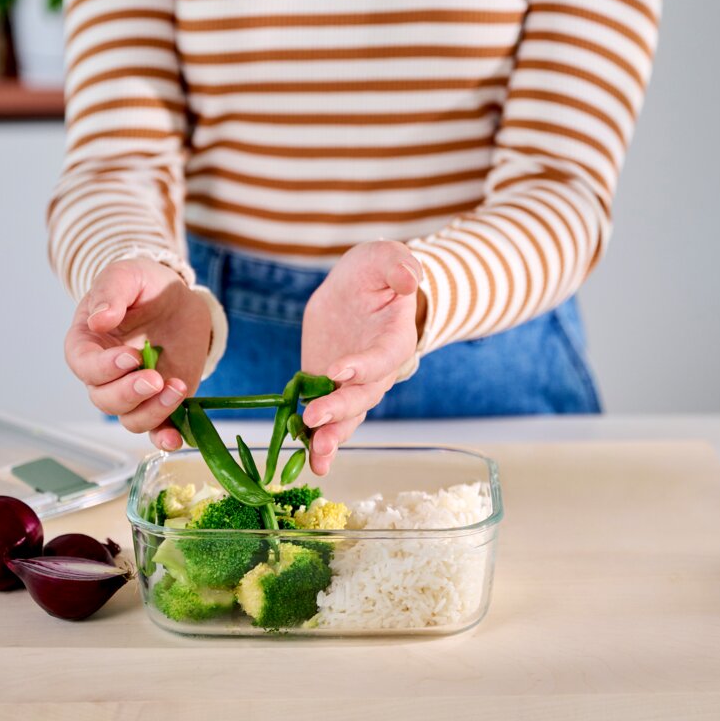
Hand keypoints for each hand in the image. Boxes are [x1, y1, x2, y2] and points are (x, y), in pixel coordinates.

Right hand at [64, 257, 211, 449]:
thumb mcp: (126, 275)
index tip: (131, 356)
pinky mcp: (161, 400)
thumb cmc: (141, 284)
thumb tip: (100, 320)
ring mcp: (134, 391)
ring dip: (153, 411)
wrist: (175, 297)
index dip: (104, 367)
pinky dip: (165, 436)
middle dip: (129, 392)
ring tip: (176, 388)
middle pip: (105, 399)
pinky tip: (177, 435)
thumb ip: (111, 292)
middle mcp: (105, 375)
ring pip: (130, 418)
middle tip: (155, 377)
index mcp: (86, 344)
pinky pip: (157, 429)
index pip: (84, 366)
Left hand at [300, 241, 423, 474]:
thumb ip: (397, 264)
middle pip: (363, 396)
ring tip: (315, 454)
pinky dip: (317, 442)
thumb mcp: (384, 258)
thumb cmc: (376, 272)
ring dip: (331, 436)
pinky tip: (309, 462)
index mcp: (394, 339)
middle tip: (314, 417)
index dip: (363, 366)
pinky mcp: (329, 390)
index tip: (338, 371)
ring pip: (347, 417)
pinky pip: (326, 420)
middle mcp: (377, 370)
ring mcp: (353, 385)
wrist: (357, 289)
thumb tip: (409, 277)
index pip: (382, 358)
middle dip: (340, 408)